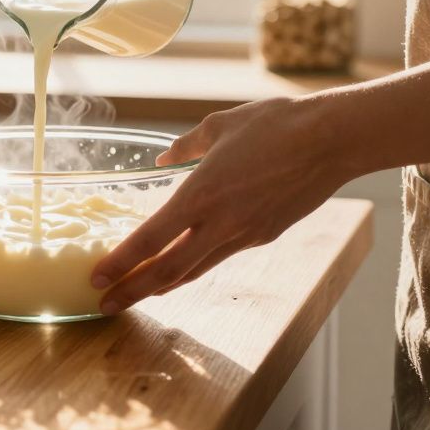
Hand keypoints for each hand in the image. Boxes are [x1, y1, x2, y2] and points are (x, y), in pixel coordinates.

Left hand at [90, 97, 356, 314]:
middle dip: (132, 290)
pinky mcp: (264, 236)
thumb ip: (186, 145)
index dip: (121, 263)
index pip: (151, 239)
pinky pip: (220, 256)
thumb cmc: (275, 124)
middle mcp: (220, 223)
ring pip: (195, 270)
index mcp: (201, 194)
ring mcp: (244, 235)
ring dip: (161, 285)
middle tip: (105, 305)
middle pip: (167, 271)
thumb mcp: (220, 125)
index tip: (97, 278)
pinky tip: (181, 267)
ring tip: (135, 294)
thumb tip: (163, 159)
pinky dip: (194, 267)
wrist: (332, 140)